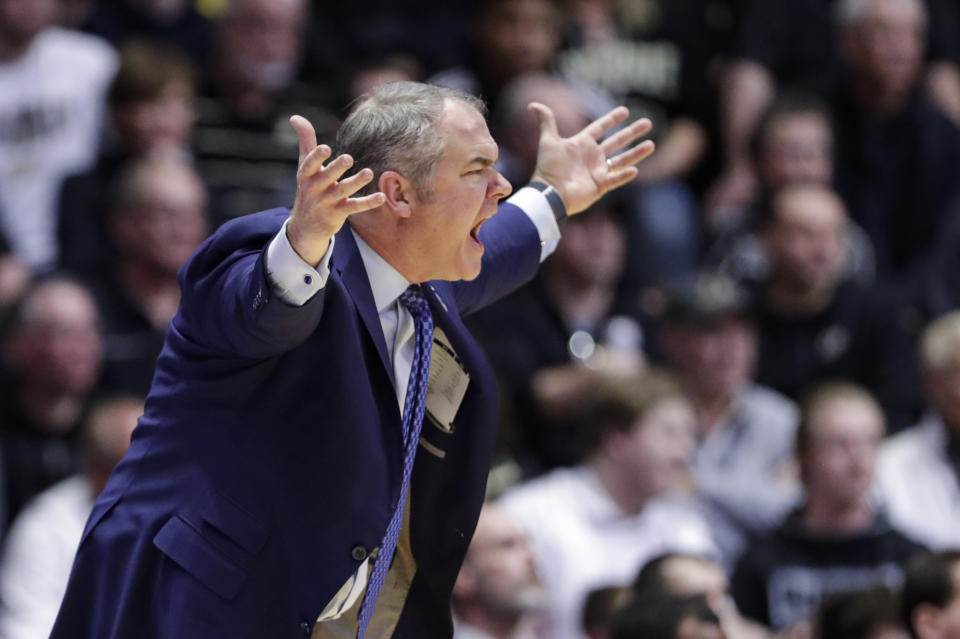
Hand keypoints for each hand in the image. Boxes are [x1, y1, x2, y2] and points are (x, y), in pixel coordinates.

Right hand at [286, 115, 385, 264]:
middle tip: (348, 158)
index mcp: (306, 176)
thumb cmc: (308, 188)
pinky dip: (368, 203)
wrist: (305, 227)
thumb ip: (305, 141)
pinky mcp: (339, 213)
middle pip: (327, 177)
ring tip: (369, 173)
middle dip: (336, 168)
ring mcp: (327, 202)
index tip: (325, 147)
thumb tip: (295, 116)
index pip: (309, 165)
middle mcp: (315, 189)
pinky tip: (381, 197)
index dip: (317, 157)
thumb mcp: (304, 166)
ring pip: (343, 191)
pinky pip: (355, 207)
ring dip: (356, 182)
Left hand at [529, 104, 654, 214]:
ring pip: (622, 159)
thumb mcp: (548, 141)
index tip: (625, 110)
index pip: (600, 127)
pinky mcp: (600, 186)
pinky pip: (616, 179)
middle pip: (617, 141)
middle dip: (632, 132)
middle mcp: (592, 156)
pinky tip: (635, 170)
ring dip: (636, 152)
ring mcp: (597, 171)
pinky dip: (624, 175)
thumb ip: (546, 121)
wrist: (550, 193)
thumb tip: (533, 104)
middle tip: (648, 122)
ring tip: (651, 144)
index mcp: (582, 144)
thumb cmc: (548, 167)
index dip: (612, 119)